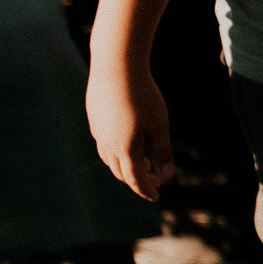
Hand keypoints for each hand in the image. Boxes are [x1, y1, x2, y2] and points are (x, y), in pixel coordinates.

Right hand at [87, 66, 173, 200]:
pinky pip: (104, 144)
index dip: (146, 190)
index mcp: (124, 148)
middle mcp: (107, 143)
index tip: (157, 197)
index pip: (135, 179)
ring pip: (110, 159)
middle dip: (138, 180)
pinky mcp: (94, 119)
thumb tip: (168, 176)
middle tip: (156, 182)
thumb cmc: (143, 96)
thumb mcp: (160, 125)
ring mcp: (97, 131)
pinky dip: (117, 153)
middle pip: (121, 172)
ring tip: (144, 165)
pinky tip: (129, 145)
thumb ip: (163, 151)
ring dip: (126, 167)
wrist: (115, 66)